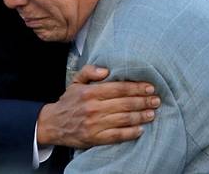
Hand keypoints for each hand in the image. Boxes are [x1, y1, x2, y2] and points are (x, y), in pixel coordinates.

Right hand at [36, 64, 160, 148]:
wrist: (53, 124)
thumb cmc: (69, 101)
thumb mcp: (76, 81)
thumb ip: (90, 71)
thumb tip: (107, 69)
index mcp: (90, 92)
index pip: (119, 88)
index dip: (136, 87)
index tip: (150, 87)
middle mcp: (93, 107)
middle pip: (124, 103)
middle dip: (143, 101)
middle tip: (156, 100)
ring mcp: (94, 124)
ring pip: (123, 119)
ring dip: (140, 116)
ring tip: (152, 113)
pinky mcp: (94, 138)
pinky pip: (116, 136)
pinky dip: (130, 133)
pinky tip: (140, 129)